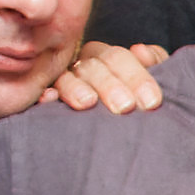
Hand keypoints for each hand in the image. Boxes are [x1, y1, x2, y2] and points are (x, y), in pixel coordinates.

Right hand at [44, 39, 169, 114]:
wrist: (117, 143)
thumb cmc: (138, 105)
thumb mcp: (149, 86)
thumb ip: (154, 65)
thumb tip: (141, 51)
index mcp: (108, 59)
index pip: (118, 58)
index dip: (136, 76)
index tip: (152, 101)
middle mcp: (83, 67)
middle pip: (93, 67)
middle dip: (110, 85)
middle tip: (126, 107)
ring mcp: (62, 83)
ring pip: (67, 79)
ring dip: (77, 88)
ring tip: (88, 103)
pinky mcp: (45, 101)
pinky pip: (40, 95)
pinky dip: (45, 96)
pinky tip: (48, 99)